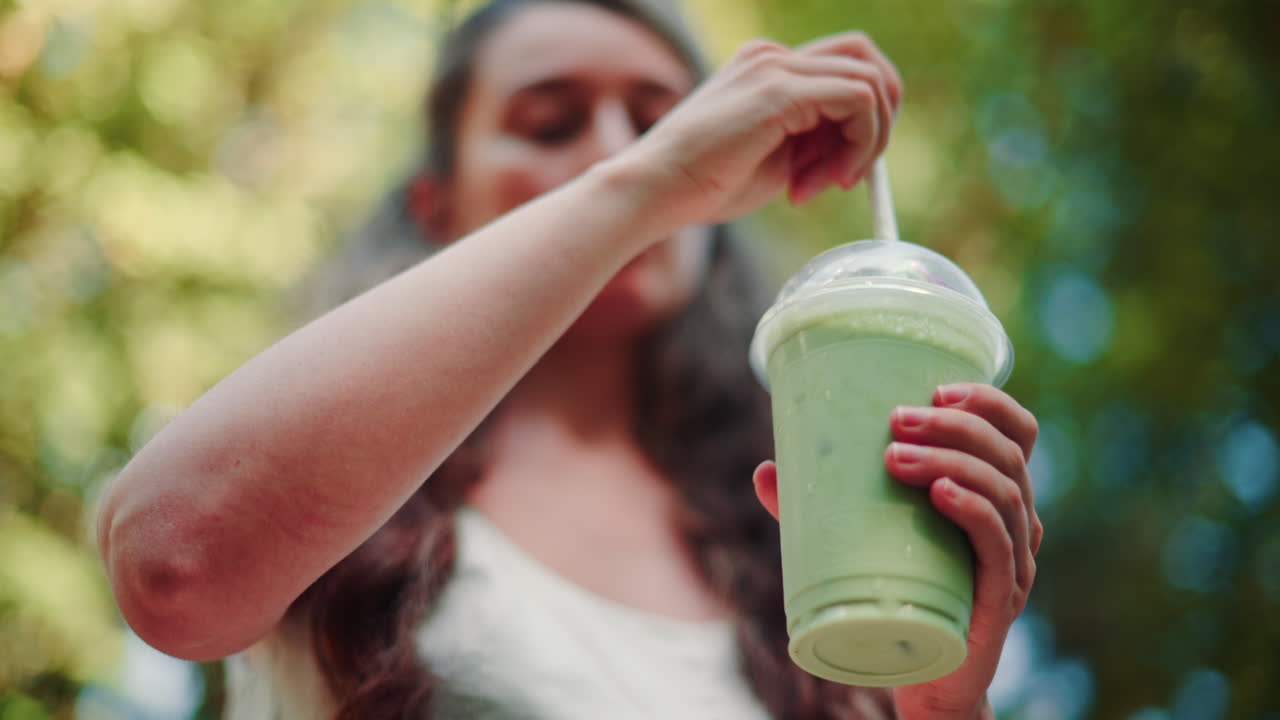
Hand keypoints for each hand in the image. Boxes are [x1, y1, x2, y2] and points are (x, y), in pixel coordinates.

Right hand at [616, 31, 901, 225]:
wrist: (656, 191)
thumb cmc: (704, 186)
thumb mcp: (773, 160)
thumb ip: (811, 144)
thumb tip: (856, 152)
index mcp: (767, 67)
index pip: (843, 70)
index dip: (857, 123)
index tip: (837, 174)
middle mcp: (773, 56)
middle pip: (865, 58)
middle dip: (879, 118)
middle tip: (855, 173)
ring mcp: (776, 66)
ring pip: (870, 79)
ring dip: (868, 140)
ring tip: (831, 183)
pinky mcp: (780, 89)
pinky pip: (859, 99)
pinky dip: (861, 143)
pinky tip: (829, 178)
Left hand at [752, 383, 1041, 719]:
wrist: (917, 674)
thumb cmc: (896, 593)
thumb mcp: (859, 540)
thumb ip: (815, 508)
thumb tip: (765, 470)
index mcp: (995, 494)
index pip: (1017, 433)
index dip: (989, 401)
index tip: (937, 386)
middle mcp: (1018, 521)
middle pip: (1006, 453)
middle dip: (953, 425)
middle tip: (895, 419)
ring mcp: (1015, 560)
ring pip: (1003, 490)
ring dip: (950, 460)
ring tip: (893, 456)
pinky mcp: (1001, 598)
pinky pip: (999, 543)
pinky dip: (973, 510)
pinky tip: (941, 493)